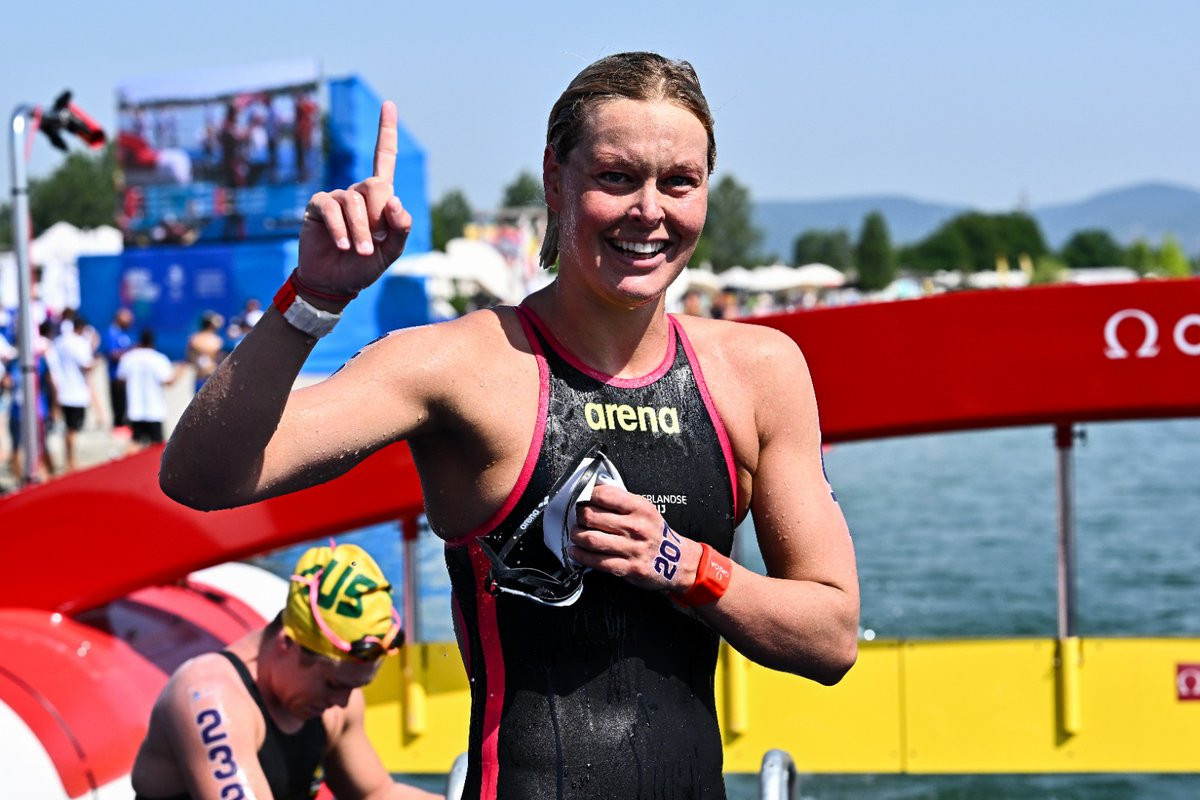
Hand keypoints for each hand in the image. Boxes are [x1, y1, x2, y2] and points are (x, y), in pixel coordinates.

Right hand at [297, 101, 412, 296]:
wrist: (335, 283)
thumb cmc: (364, 266)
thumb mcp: (391, 251)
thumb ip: (401, 227)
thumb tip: (395, 200)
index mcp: (379, 199)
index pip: (383, 159)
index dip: (386, 132)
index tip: (389, 103)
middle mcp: (357, 192)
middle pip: (375, 185)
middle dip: (378, 217)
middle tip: (373, 241)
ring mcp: (336, 198)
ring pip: (355, 201)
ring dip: (361, 231)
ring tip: (360, 251)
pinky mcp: (318, 207)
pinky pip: (332, 209)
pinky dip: (342, 230)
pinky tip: (343, 246)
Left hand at [570, 483, 697, 593]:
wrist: (678, 562)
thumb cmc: (655, 533)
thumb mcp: (645, 510)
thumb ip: (621, 501)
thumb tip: (592, 491)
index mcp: (640, 508)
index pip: (604, 495)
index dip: (586, 495)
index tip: (581, 499)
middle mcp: (635, 527)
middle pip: (591, 517)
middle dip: (578, 517)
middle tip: (576, 518)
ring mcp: (631, 548)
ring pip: (590, 539)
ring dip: (576, 536)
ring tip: (575, 535)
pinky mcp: (628, 568)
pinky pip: (596, 561)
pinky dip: (580, 556)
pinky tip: (575, 551)